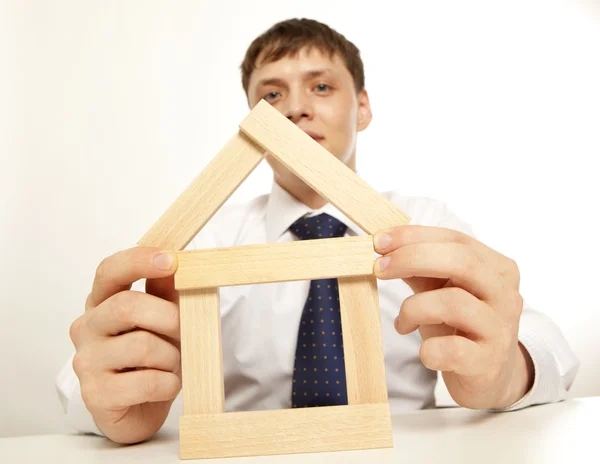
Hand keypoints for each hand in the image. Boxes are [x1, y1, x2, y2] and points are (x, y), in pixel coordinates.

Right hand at [69, 247, 180, 443]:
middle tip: (185, 331)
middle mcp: (87, 327)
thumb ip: (167, 290)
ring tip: (172, 364)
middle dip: (168, 317)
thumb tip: (181, 261)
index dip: (139, 261)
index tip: (172, 260)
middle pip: (127, 306)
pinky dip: (168, 384)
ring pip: (141, 346)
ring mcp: (87, 361)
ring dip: (171, 356)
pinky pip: (146, 382)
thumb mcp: (164, 317)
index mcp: (102, 301)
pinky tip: (166, 385)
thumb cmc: (154, 356)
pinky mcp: (96, 394)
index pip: (110, 271)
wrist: (141, 409)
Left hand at [373, 225, 533, 408]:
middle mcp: (505, 294)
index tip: (379, 241)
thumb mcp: (440, 290)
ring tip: (403, 322)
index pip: (456, 240)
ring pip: (453, 303)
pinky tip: (424, 352)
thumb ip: (419, 268)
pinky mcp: (488, 363)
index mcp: (497, 268)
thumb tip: (384, 245)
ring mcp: (500, 329)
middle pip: (462, 261)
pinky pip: (451, 349)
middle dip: (412, 259)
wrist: (489, 376)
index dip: (414, 236)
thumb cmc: (460, 326)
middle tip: (379, 268)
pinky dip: (428, 349)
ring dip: (414, 308)